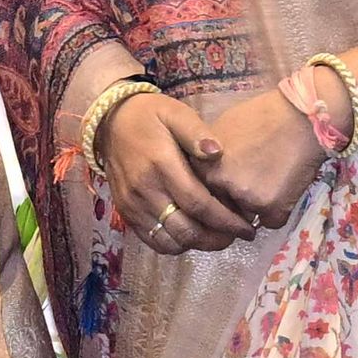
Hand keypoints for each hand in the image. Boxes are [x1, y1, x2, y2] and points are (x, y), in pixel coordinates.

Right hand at [100, 90, 257, 255]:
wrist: (109, 122)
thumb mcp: (176, 113)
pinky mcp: (126, 213)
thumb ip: (197, 132)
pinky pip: (152, 241)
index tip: (247, 227)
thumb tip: (218, 152)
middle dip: (217, 239)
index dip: (226, 221)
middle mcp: (145, 191)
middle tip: (238, 234)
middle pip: (186, 231)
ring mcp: (133, 206)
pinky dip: (176, 244)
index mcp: (161, 165)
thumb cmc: (150, 116)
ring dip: (197, 244)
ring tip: (217, 236)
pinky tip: (192, 234)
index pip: (198, 205)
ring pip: (170, 242)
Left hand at [193, 85, 323, 227]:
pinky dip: (277, 211)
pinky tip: (284, 188)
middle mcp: (220, 184)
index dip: (217, 186)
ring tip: (271, 179)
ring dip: (256, 206)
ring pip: (246, 215)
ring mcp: (246, 198)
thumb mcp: (219, 129)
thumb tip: (202, 172)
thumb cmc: (261, 117)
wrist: (301, 117)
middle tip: (254, 177)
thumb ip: (206, 156)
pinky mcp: (272, 208)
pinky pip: (271, 222)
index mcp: (203, 165)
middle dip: (235, 199)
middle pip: (222, 206)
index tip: (230, 179)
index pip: (201, 191)